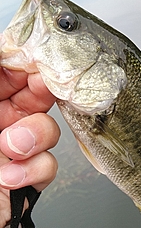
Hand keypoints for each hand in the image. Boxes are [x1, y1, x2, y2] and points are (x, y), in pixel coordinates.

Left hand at [0, 67, 59, 227]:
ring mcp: (12, 152)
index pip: (6, 71)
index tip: (36, 60)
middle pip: (33, 94)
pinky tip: (9, 178)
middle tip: (41, 90)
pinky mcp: (26, 179)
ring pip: (47, 128)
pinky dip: (34, 170)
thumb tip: (1, 48)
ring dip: (35, 135)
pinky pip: (48, 164)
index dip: (24, 63)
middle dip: (41, 92)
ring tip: (10, 148)